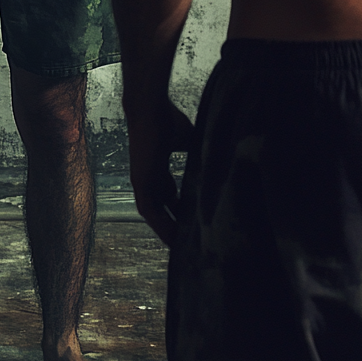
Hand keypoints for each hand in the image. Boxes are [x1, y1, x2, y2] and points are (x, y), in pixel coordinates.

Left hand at [127, 98, 194, 245]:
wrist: (151, 109)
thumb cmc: (167, 118)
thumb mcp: (187, 140)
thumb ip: (198, 151)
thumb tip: (221, 154)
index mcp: (158, 169)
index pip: (169, 197)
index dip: (180, 211)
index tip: (194, 224)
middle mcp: (148, 179)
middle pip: (163, 210)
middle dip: (175, 226)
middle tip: (190, 246)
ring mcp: (142, 182)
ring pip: (155, 215)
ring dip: (167, 231)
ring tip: (183, 250)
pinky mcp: (141, 183)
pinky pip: (150, 212)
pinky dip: (160, 226)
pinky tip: (172, 239)